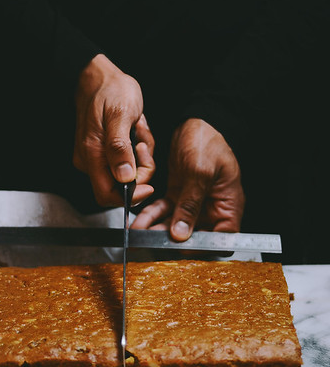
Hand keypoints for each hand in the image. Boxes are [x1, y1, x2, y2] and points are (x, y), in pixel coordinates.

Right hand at [73, 54, 154, 206]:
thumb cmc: (110, 91)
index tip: (149, 185)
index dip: (130, 196)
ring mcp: (96, 157)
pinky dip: (136, 148)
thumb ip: (120, 148)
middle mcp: (90, 161)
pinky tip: (135, 129)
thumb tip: (124, 177)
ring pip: (127, 173)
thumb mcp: (120, 115)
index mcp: (91, 155)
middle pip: (121, 186)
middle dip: (140, 169)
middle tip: (144, 142)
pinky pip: (126, 161)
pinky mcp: (104, 152)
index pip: (107, 195)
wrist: (99, 76)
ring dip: (141, 154)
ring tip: (139, 129)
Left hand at [131, 118, 244, 238]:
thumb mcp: (199, 172)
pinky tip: (138, 219)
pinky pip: (164, 210)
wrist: (195, 120)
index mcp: (228, 205)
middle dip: (170, 239)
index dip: (201, 247)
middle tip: (150, 241)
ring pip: (174, 224)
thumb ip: (190, 204)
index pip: (221, 239)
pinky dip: (151, 215)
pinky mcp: (179, 193)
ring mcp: (194, 201)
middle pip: (193, 235)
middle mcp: (212, 207)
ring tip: (138, 231)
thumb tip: (181, 233)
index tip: (179, 247)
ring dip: (155, 228)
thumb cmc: (207, 140)